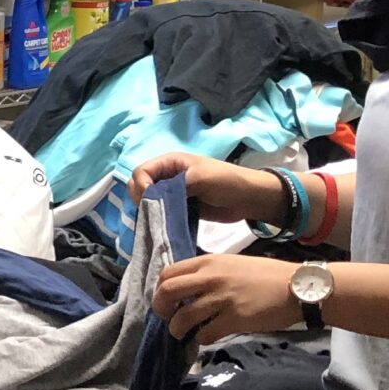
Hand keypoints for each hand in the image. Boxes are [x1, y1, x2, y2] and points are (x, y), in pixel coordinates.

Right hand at [131, 153, 291, 226]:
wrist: (249, 198)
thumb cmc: (226, 181)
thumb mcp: (200, 178)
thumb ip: (174, 186)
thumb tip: (152, 200)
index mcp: (170, 162)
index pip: (141, 172)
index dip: (140, 186)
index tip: (148, 201)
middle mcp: (167, 176)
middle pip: (139, 186)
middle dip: (141, 199)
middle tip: (152, 213)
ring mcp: (173, 193)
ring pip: (148, 202)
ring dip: (149, 211)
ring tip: (157, 222)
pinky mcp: (179, 208)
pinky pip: (161, 213)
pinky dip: (158, 220)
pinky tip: (162, 227)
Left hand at [153, 254, 301, 342]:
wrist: (298, 287)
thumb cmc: (267, 275)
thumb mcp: (233, 264)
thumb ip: (209, 273)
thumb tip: (189, 289)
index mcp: (208, 261)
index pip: (168, 273)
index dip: (159, 289)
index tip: (165, 300)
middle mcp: (211, 277)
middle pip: (168, 292)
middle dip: (160, 309)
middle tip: (167, 318)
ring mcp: (222, 298)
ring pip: (183, 318)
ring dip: (178, 329)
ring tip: (183, 334)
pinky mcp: (234, 318)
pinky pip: (205, 333)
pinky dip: (202, 339)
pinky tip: (207, 337)